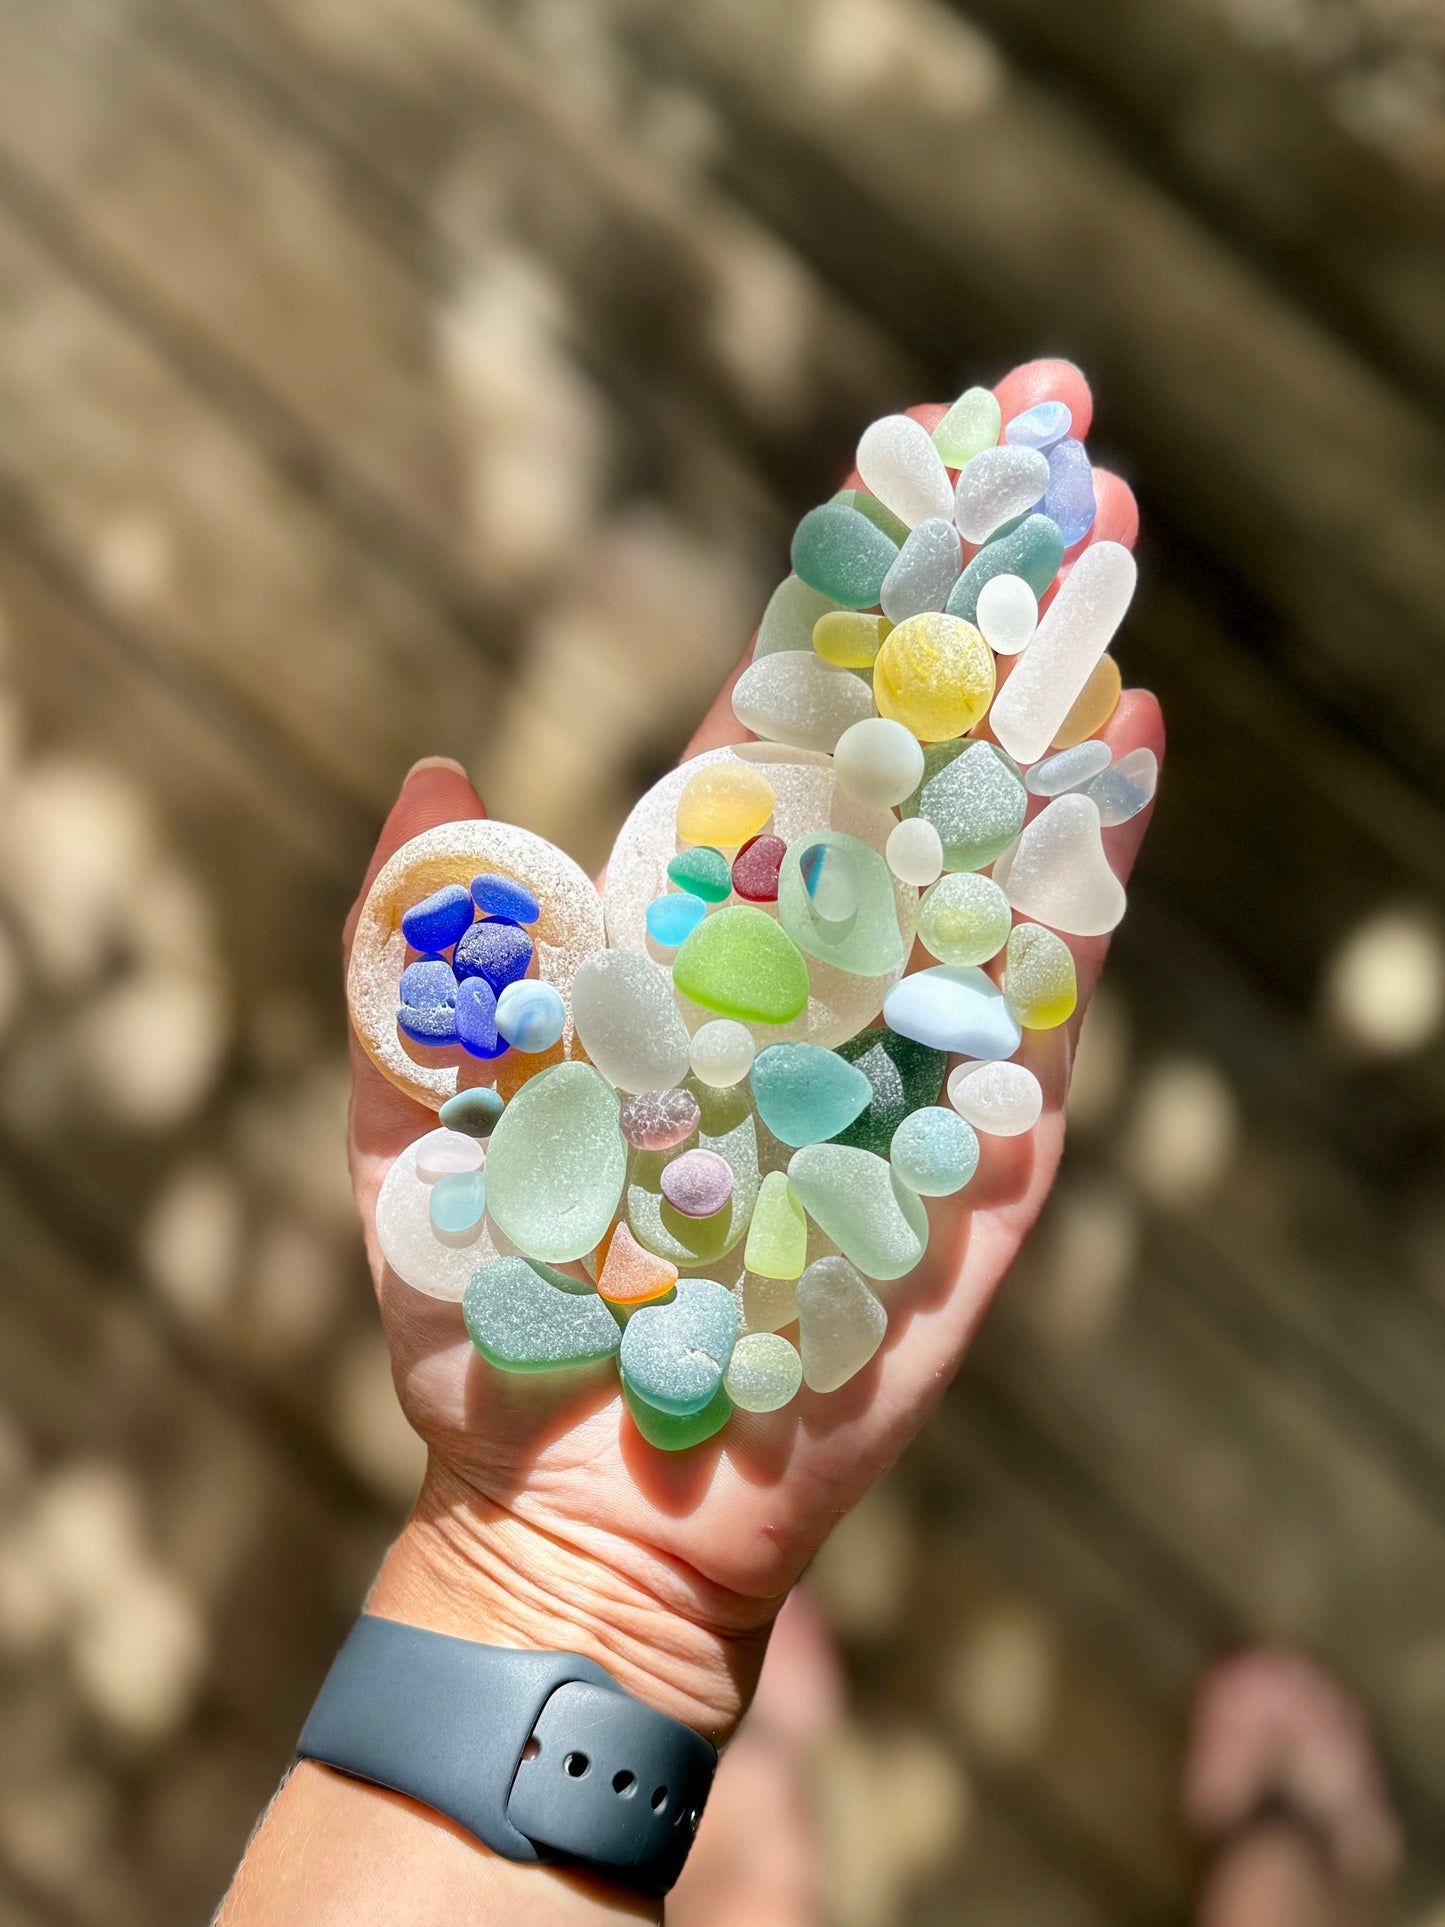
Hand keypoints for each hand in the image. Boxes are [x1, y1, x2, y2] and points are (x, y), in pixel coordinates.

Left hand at [344, 411, 1163, 1749]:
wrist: (578, 1499)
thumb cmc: (483, 1312)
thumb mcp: (404, 1110)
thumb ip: (410, 945)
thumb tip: (436, 771)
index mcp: (692, 937)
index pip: (782, 728)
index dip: (843, 593)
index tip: (909, 448)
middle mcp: (814, 966)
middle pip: (914, 750)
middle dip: (984, 595)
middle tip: (1059, 431)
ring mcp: (906, 1049)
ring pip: (994, 844)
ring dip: (1051, 692)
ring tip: (1106, 543)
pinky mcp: (978, 1154)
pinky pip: (1045, 1004)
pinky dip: (1085, 881)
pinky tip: (1127, 754)